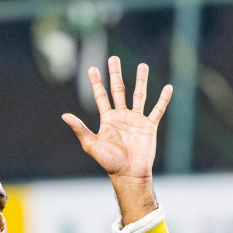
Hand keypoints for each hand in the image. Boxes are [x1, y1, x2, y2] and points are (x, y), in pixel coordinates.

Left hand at [62, 57, 171, 179]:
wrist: (129, 174)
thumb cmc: (109, 162)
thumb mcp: (92, 145)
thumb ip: (80, 129)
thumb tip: (64, 115)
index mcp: (108, 119)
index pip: (101, 96)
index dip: (96, 82)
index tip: (92, 68)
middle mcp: (122, 116)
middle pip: (119, 90)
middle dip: (116, 74)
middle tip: (114, 58)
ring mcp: (136, 120)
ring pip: (139, 95)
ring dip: (141, 80)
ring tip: (143, 65)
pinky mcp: (149, 126)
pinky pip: (157, 110)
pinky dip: (163, 99)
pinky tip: (168, 88)